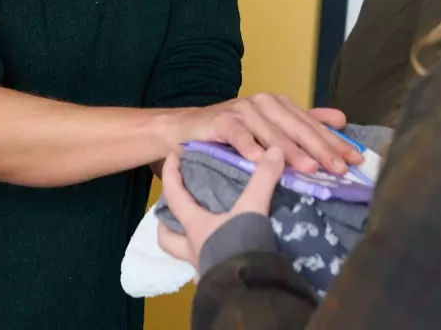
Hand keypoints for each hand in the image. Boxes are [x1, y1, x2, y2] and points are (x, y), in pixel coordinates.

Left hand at [156, 146, 284, 272]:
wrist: (249, 290)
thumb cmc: (240, 245)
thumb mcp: (252, 208)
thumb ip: (263, 179)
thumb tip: (275, 150)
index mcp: (195, 226)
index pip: (174, 195)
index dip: (171, 174)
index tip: (172, 155)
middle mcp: (193, 249)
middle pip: (167, 237)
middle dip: (165, 224)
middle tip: (173, 212)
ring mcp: (203, 269)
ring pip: (184, 257)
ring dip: (187, 245)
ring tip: (201, 234)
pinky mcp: (217, 283)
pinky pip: (208, 271)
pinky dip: (213, 262)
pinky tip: (225, 256)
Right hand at [173, 93, 360, 174]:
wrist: (188, 129)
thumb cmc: (233, 132)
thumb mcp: (272, 128)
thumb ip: (304, 123)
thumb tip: (342, 119)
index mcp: (280, 105)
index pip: (312, 125)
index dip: (334, 143)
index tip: (355, 160)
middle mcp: (264, 103)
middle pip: (297, 129)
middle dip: (320, 149)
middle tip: (338, 168)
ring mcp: (243, 110)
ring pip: (272, 133)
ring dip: (290, 152)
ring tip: (308, 168)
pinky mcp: (221, 120)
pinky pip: (238, 134)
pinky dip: (249, 147)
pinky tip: (259, 162)